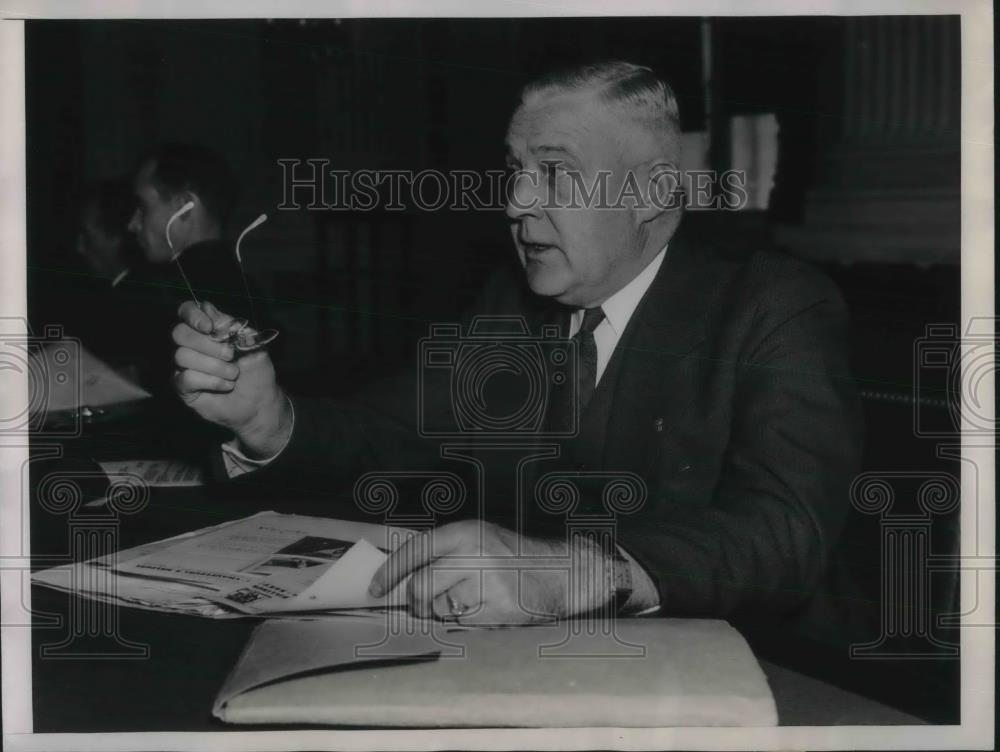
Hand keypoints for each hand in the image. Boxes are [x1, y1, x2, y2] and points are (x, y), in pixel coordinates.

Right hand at [172, 301, 291, 457]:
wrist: (260, 402)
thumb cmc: (257, 371)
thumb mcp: (254, 345)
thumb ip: (235, 328)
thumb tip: (214, 314)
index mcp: (209, 329)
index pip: (187, 310)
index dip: (193, 316)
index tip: (210, 328)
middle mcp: (192, 344)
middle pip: (179, 333)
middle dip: (207, 345)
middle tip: (230, 355)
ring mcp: (185, 365)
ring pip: (182, 356)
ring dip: (214, 366)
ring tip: (233, 375)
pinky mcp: (183, 387)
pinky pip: (185, 378)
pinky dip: (210, 381)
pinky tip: (225, 385)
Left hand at [368, 520, 613, 624]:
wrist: (560, 572)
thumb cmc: (512, 557)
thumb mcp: (477, 540)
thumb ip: (442, 553)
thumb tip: (398, 576)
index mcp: (466, 532)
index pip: (415, 551)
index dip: (390, 572)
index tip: (375, 588)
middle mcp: (474, 554)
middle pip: (420, 587)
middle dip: (418, 601)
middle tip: (428, 602)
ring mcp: (486, 584)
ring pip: (439, 609)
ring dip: (446, 611)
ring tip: (471, 598)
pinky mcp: (497, 609)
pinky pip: (461, 624)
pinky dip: (467, 621)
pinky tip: (486, 607)